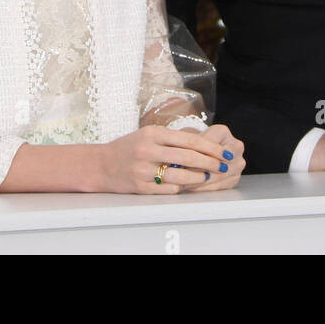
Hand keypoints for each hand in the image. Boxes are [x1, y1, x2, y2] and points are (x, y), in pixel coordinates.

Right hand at [98, 125, 234, 193]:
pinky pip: (167, 189)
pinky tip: (188, 186)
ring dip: (197, 177)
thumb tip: (204, 142)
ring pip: (179, 176)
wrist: (101, 165)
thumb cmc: (129, 148)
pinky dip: (180, 188)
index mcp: (153, 134)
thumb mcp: (148, 135)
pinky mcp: (140, 186)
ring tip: (207, 177)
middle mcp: (148, 150)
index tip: (223, 152)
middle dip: (210, 162)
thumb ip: (172, 138)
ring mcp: (143, 170)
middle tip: (223, 166)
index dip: (210, 147)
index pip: (189, 140)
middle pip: (187, 157)